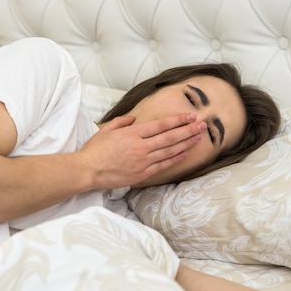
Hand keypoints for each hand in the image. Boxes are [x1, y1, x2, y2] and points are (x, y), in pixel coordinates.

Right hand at [78, 113, 206, 189]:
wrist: (87, 171)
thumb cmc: (94, 150)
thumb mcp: (106, 129)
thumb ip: (122, 122)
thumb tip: (134, 118)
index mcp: (133, 133)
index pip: (161, 125)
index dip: (178, 121)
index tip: (190, 116)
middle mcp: (141, 146)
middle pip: (170, 137)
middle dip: (188, 130)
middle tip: (203, 125)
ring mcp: (143, 161)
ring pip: (170, 151)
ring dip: (186, 143)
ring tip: (198, 137)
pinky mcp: (142, 174)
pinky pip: (163, 165)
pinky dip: (175, 158)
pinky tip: (185, 153)